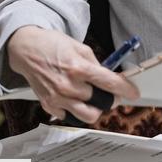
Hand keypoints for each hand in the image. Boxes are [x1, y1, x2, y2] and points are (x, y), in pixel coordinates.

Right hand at [7, 26, 139, 122]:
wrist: (26, 50)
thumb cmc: (54, 45)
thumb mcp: (80, 47)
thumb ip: (96, 64)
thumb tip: (111, 77)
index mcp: (79, 68)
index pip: (109, 83)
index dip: (125, 89)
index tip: (134, 93)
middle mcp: (69, 86)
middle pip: (101, 103)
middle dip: (110, 99)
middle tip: (110, 94)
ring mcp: (57, 98)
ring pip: (87, 116)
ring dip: (95, 109)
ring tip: (93, 99)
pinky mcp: (48, 105)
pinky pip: (69, 116)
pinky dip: (75, 110)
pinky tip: (74, 98)